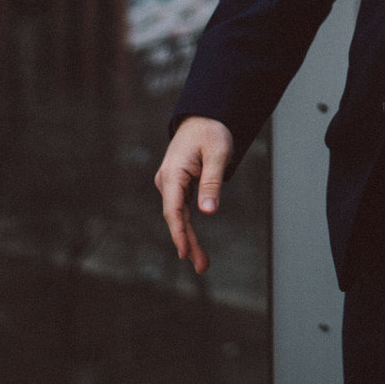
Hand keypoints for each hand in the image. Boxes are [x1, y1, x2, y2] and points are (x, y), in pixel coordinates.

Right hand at [156, 115, 233, 274]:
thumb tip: (208, 212)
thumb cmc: (211, 131)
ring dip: (189, 238)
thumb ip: (212, 182)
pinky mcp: (177, 185)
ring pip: (179, 216)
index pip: (173, 209)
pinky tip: (193, 242)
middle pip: (176, 218)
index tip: (184, 252)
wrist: (204, 116)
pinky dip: (188, 226)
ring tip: (202, 262)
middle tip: (202, 267)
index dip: (179, 233)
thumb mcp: (217, 153)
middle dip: (188, 243)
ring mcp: (170, 183)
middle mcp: (167, 181)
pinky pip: (181, 209)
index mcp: (173, 174)